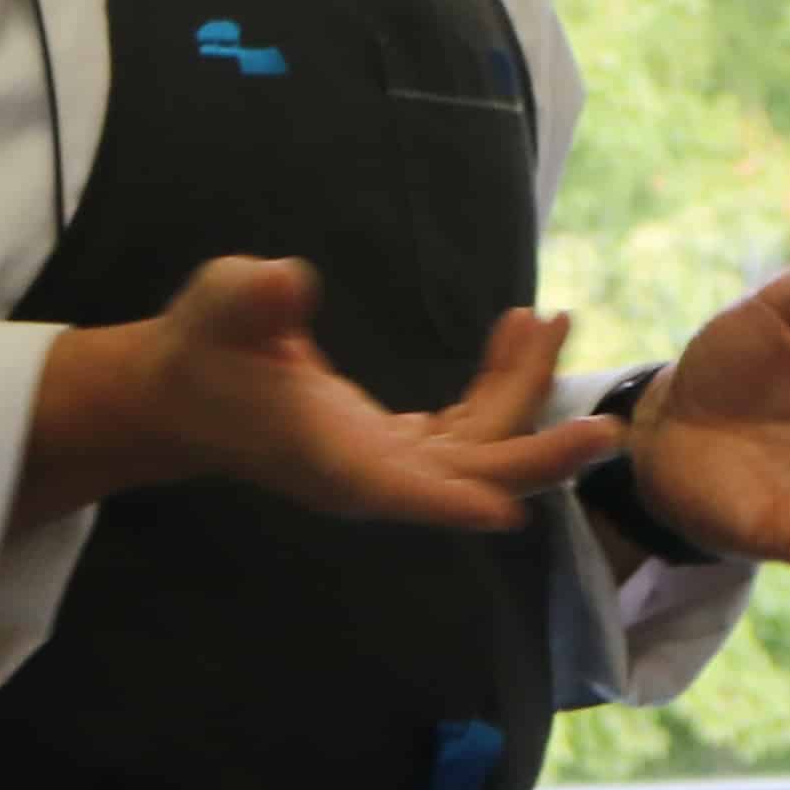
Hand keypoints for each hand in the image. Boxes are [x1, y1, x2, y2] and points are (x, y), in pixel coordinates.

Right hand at [25, 261, 622, 532]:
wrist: (183, 391)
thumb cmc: (199, 349)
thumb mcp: (219, 308)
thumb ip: (252, 299)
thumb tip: (288, 280)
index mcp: (329, 461)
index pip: (399, 491)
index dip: (454, 502)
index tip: (511, 510)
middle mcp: (371, 477)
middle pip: (471, 479)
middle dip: (540, 456)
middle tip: (606, 427)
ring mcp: (391, 466)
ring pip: (482, 448)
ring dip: (526, 393)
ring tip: (551, 320)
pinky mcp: (400, 447)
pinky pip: (470, 427)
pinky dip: (501, 386)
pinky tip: (520, 330)